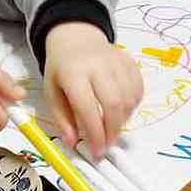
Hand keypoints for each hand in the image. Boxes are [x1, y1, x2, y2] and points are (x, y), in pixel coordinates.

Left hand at [42, 23, 142, 158]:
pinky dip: (132, 106)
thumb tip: (72, 143)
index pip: (88, 108)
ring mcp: (116, 62)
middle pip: (113, 104)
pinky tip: (120, 111)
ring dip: (122, 120)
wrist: (76, 39)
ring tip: (110, 127)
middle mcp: (97, 65)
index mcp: (73, 73)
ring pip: (128, 99)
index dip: (94, 134)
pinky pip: (138, 90)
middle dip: (112, 131)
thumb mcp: (52, 92)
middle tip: (107, 144)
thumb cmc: (62, 69)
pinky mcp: (130, 62)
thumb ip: (62, 119)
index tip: (96, 151)